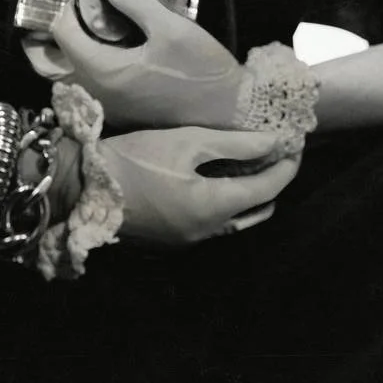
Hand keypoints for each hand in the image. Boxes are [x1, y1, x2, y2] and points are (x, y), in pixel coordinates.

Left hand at [50, 0, 246, 130]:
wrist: (227, 112)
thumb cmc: (200, 69)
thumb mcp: (171, 27)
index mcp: (102, 70)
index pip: (60, 32)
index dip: (67, 5)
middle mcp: (94, 92)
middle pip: (48, 62)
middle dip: (51, 32)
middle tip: (73, 6)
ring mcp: (103, 106)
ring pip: (63, 76)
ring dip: (64, 49)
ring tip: (87, 22)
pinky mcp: (116, 111)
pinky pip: (82, 86)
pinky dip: (80, 65)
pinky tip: (104, 46)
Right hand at [99, 125, 300, 244]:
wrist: (86, 187)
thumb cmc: (139, 158)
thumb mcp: (189, 142)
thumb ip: (235, 145)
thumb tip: (274, 142)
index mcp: (216, 208)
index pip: (269, 188)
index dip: (287, 165)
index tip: (296, 143)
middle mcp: (209, 233)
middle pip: (258, 211)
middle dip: (273, 182)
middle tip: (275, 153)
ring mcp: (189, 240)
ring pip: (237, 221)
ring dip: (250, 195)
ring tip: (251, 164)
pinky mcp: (172, 239)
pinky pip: (214, 224)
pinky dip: (227, 204)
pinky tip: (219, 180)